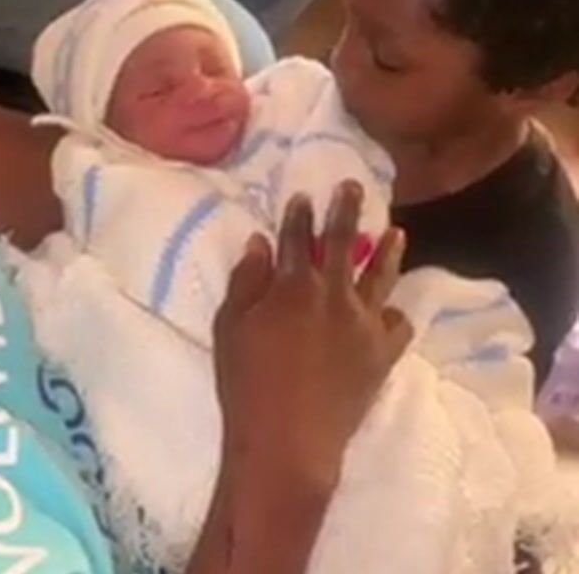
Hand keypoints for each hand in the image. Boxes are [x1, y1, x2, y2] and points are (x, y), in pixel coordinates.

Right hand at [214, 181, 411, 490]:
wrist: (288, 442)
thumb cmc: (247, 383)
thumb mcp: (230, 327)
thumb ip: (247, 281)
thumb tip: (259, 242)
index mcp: (294, 286)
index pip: (296, 237)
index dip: (299, 214)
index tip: (304, 195)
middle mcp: (334, 295)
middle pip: (343, 242)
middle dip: (346, 210)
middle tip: (353, 187)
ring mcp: (364, 324)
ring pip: (381, 276)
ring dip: (388, 251)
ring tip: (397, 232)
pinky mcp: (382, 354)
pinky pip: (399, 326)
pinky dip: (396, 315)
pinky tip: (394, 309)